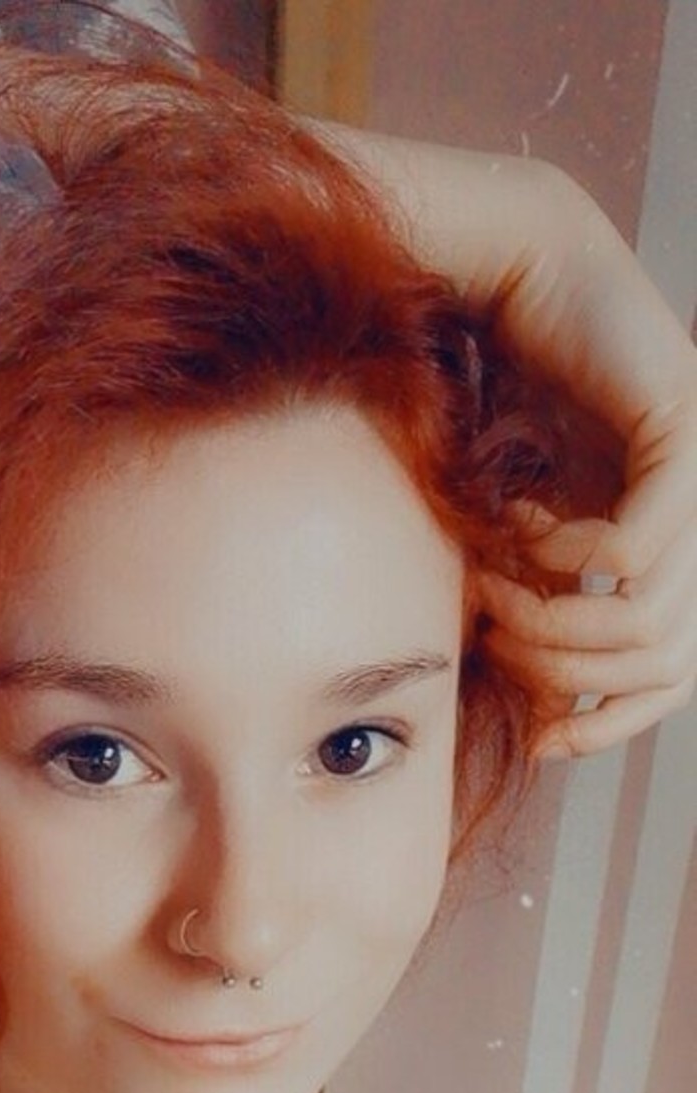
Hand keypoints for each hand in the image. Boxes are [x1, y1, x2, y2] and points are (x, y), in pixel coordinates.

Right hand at [308, 122, 696, 758]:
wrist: (503, 278)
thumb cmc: (495, 402)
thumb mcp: (518, 538)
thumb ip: (544, 613)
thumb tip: (550, 726)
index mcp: (676, 548)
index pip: (677, 675)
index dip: (613, 721)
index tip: (540, 737)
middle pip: (662, 660)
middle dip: (563, 669)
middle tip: (492, 635)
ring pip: (650, 617)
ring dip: (553, 620)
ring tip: (493, 585)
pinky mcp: (684, 432)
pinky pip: (632, 550)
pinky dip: (564, 556)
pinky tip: (522, 522)